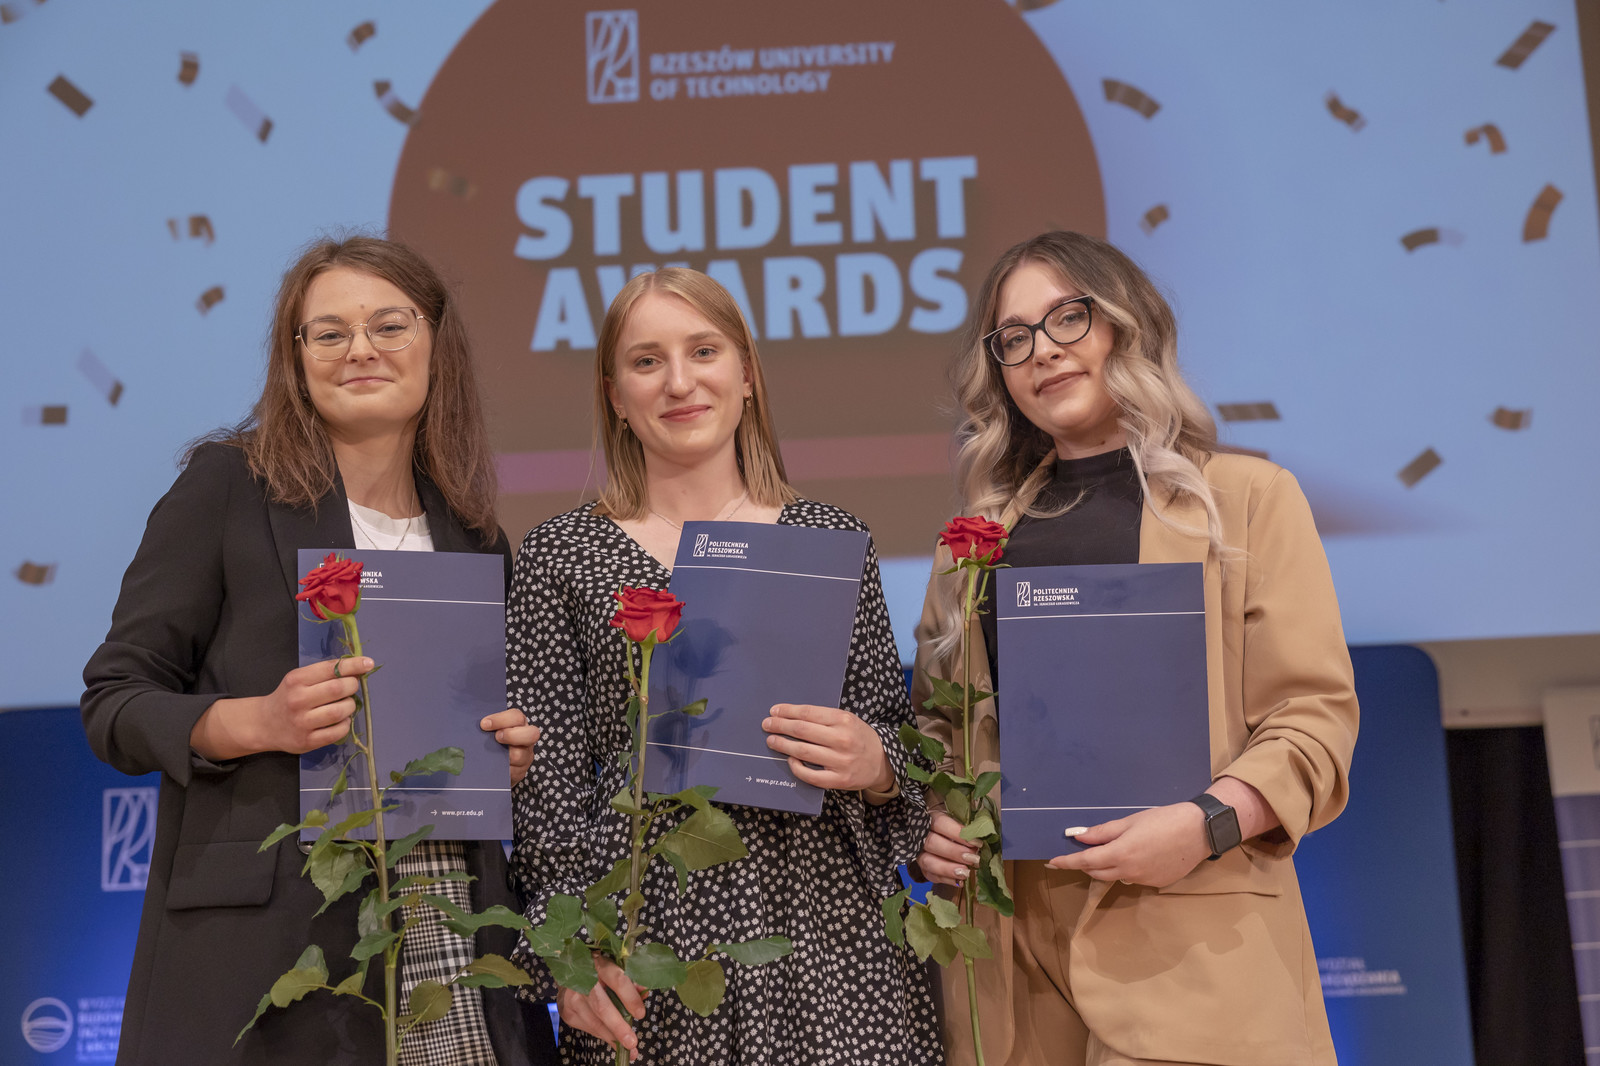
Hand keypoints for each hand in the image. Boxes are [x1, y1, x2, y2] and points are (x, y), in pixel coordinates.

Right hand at [190, 657, 373, 760]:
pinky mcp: (307, 741)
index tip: (368, 663)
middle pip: (337, 689)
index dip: (353, 665)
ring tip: (346, 704)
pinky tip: (341, 720)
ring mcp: (302, 723)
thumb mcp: (299, 679)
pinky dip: (345, 724)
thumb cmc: (288, 697)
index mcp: (296, 680)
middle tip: (352, 687)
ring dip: (350, 706)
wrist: (265, 724)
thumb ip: (325, 674)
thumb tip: (358, 670)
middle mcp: (298, 700)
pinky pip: (337, 732)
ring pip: (340, 711)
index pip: (330, 669)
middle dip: (352, 686)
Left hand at [481, 707, 539, 786]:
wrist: (491, 763)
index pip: (517, 717)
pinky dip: (500, 770)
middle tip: (496, 738)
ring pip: (520, 756)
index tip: (484, 724)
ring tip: (490, 755)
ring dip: (503, 755)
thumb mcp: (489, 728)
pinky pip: (513, 772)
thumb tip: (462, 716)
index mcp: (519, 724)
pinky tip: (490, 768)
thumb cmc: (489, 740)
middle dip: (511, 735)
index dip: (501, 720)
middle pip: (532, 734)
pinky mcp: (520, 772)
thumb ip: (484, 723)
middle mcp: (526, 739)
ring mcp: (525, 756)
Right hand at [556, 956, 645, 1059]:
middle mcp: (583, 981)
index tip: (640, 1014)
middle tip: (631, 1042)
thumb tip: (644, 995)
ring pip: (594, 1022)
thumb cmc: (598, 969)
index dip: (630, 998)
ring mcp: (572, 997)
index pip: (617, 981)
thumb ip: (630, 981)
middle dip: (618, 1027)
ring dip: (612, 1036)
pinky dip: (602, 1034)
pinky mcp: (567, 1011)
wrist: (569, 970)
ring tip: (627, 1047)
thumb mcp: (615, 967)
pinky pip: (588, 1028)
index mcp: (600, 965)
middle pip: (602, 1007)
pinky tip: (612, 1038)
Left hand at [761, 704, 893, 791]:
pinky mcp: (839, 780)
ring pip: (804, 752)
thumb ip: (824, 718)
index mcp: (844, 720)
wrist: (883, 762)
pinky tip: (790, 760)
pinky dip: (797, 768)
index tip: (774, 710)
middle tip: (767, 724)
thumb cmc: (859, 737)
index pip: (808, 713)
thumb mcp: (847, 720)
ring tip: (772, 740)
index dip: (788, 711)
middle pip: (802, 731)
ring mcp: (840, 761)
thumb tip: (792, 716)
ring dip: (783, 745)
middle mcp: (842, 739)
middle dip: (781, 726)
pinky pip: (811, 775)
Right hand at [917, 812, 979, 886]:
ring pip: (928, 861)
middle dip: (954, 852)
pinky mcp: (922, 867)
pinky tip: (960, 882)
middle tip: (974, 859)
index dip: (958, 833)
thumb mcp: (957, 820)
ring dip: (948, 869)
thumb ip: (966, 828)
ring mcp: (919, 852)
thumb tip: (982, 835)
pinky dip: (946, 879)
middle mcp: (920, 835)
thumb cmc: (951, 826)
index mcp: (931, 819)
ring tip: (966, 873)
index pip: (941, 824)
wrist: (937, 834)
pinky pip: (931, 875)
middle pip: (933, 843)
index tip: (976, 843)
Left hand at [1044, 802, 1209, 887]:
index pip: (1085, 861)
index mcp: (1120, 854)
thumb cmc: (1164, 819)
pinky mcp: (1157, 884)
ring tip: (1113, 849)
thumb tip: (1077, 837)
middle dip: (1085, 864)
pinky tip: (1139, 854)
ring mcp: (1143, 881)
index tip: (1051, 862)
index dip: (1066, 862)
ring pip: (1115, 876)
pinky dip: (1127, 869)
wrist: (1200, 831)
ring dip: (1107, 866)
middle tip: (1078, 853)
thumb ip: (1102, 832)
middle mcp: (1129, 872)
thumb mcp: (1130, 821)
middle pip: (1097, 872)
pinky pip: (1133, 878)